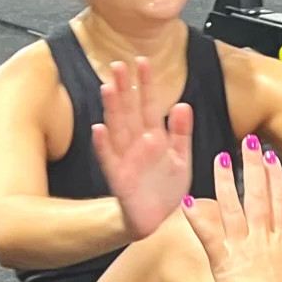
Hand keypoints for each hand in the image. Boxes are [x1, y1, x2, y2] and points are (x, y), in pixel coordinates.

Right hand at [92, 57, 194, 239]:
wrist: (159, 220)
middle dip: (124, 89)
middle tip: (118, 66)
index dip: (146, 84)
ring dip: (111, 109)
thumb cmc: (166, 188)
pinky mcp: (118, 177)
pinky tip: (99, 129)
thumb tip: (183, 104)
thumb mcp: (181, 158)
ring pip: (116, 129)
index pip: (148, 104)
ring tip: (108, 89)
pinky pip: (109, 158)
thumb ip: (181, 132)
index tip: (142, 61)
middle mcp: (136, 143)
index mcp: (153, 136)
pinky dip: (103, 145)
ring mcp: (125, 158)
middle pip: (128, 111)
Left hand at [180, 138, 281, 281]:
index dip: (275, 178)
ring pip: (233, 208)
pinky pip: (208, 236)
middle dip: (254, 166)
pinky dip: (197, 218)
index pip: (279, 202)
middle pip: (259, 195)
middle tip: (250, 142)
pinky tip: (186, 201)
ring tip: (220, 158)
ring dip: (226, 181)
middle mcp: (263, 239)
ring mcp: (244, 248)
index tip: (272, 158)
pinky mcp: (225, 262)